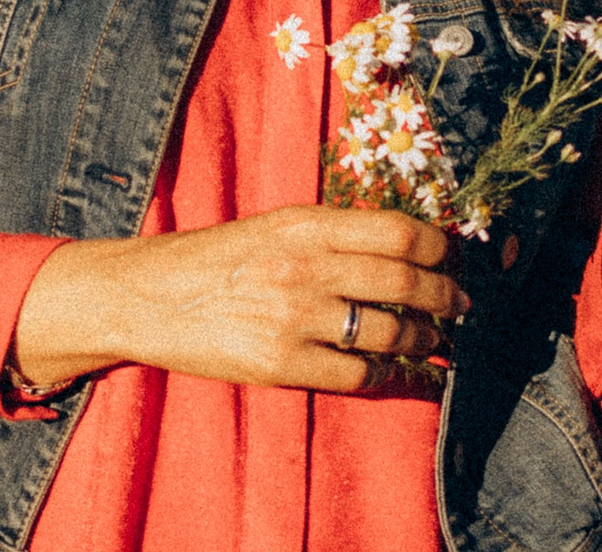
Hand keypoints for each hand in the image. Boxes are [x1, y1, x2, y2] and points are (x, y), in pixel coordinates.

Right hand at [10, 205, 467, 394]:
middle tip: (460, 308)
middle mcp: (305, 266)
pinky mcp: (281, 363)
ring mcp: (294, 317)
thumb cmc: (207, 260)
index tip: (449, 261)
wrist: (142, 296)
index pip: (399, 232)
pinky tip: (395, 374)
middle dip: (447, 299)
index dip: (438, 250)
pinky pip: (360, 376)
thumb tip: (399, 250)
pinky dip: (389, 378)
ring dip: (423, 342)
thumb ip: (327, 235)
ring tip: (431, 343)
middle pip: (407, 284)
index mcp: (303, 223)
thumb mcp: (268, 228)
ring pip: (391, 333)